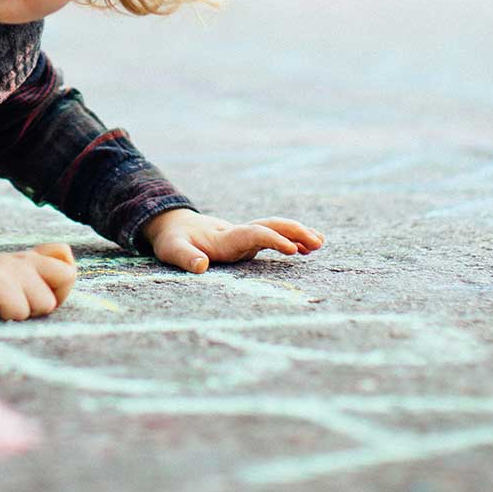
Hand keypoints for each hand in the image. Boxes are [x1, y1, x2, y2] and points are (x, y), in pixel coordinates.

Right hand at [0, 243, 76, 320]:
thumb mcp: (6, 275)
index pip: (67, 258)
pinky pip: (20, 312)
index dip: (60, 283)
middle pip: (67, 278)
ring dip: (24, 314)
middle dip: (48, 300)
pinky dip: (6, 318)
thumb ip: (34, 274)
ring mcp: (10, 270)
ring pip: (45, 303)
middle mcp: (22, 260)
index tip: (36, 291)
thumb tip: (65, 278)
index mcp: (27, 258)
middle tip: (19, 304)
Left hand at [144, 209, 323, 273]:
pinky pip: (272, 237)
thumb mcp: (173, 249)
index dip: (272, 240)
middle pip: (270, 227)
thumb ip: (186, 257)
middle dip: (293, 232)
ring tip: (319, 243)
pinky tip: (307, 247)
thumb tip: (201, 266)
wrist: (173, 224)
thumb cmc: (173, 240)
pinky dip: (290, 239)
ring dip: (296, 234)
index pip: (254, 234)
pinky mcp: (246, 241)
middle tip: (316, 243)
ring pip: (274, 230)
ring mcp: (244, 236)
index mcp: (224, 238)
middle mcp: (238, 234)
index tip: (292, 250)